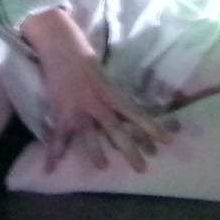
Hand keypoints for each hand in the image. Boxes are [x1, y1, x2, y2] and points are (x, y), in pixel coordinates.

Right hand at [20, 8, 175, 173]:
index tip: (168, 141)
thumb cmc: (88, 64)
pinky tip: (50, 169)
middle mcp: (99, 105)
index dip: (153, 127)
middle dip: (130, 151)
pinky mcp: (62, 114)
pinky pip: (58, 138)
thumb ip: (116, 100)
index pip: (137, 114)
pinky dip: (53, 154)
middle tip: (142, 169)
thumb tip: (130, 117)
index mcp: (113, 95)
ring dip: (96, 153)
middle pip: (117, 131)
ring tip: (102, 168)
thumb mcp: (108, 81)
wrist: (63, 49)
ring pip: (90, 137)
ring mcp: (79, 111)